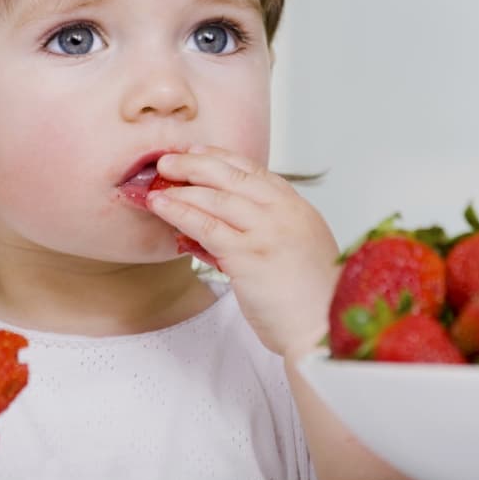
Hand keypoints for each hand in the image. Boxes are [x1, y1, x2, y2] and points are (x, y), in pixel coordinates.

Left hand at [147, 145, 339, 357]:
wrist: (322, 327)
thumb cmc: (309, 300)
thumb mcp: (293, 252)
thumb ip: (260, 234)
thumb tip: (213, 228)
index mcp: (297, 209)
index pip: (254, 171)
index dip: (221, 158)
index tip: (198, 152)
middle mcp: (283, 212)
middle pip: (231, 176)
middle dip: (195, 164)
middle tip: (168, 162)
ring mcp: (266, 230)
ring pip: (214, 197)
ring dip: (181, 189)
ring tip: (156, 186)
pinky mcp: (248, 253)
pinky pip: (205, 225)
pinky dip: (178, 212)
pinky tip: (161, 207)